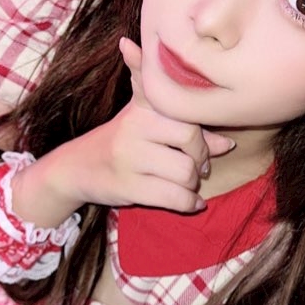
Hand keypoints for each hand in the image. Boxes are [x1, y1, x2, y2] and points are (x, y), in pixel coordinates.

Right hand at [53, 38, 233, 213]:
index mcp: (143, 104)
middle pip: (190, 136)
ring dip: (193, 183)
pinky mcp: (128, 185)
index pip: (180, 101)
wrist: (76, 167)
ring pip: (186, 170)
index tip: (195, 137)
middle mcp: (134, 124)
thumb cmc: (123, 141)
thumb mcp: (148, 123)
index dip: (197, 118)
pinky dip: (190, 203)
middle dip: (201, 157)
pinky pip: (174, 196)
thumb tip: (228, 143)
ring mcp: (129, 156)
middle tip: (197, 165)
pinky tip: (192, 202)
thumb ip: (188, 127)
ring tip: (186, 183)